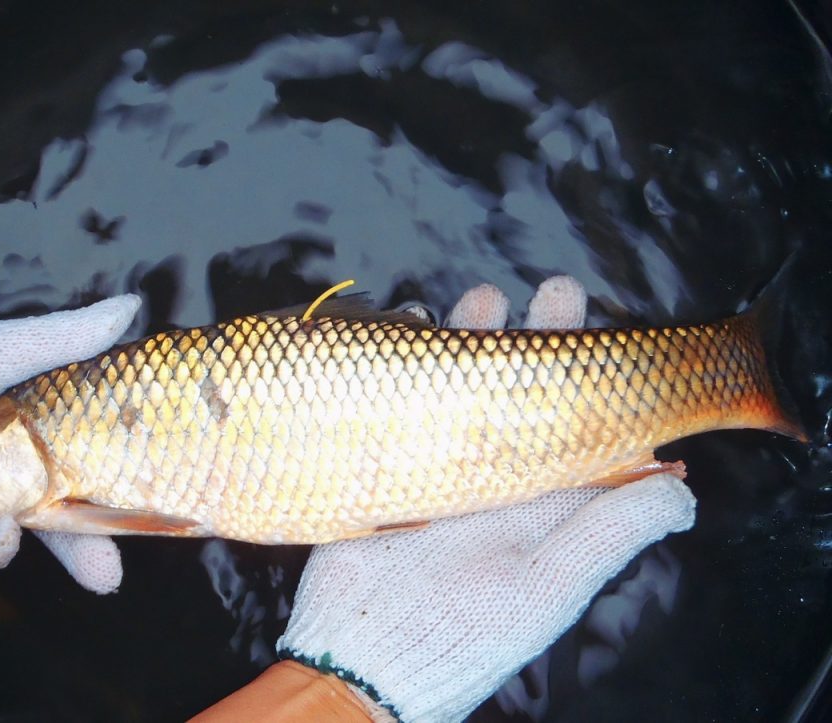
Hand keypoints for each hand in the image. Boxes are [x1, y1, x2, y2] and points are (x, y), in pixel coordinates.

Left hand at [0, 296, 140, 592]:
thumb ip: (63, 339)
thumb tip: (132, 306)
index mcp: (32, 399)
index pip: (92, 435)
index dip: (123, 466)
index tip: (155, 495)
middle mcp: (11, 438)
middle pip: (66, 491)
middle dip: (92, 535)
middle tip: (112, 571)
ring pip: (28, 521)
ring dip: (51, 550)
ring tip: (73, 572)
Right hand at [276, 278, 697, 720]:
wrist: (373, 654)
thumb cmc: (471, 630)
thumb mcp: (553, 584)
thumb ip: (614, 531)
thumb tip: (682, 486)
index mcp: (543, 497)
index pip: (575, 418)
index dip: (592, 369)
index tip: (601, 327)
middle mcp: (496, 473)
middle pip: (520, 391)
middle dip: (535, 339)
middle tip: (553, 292)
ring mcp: (441, 464)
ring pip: (460, 388)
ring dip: (470, 343)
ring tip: (477, 303)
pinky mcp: (390, 465)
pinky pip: (400, 402)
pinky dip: (404, 366)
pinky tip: (407, 338)